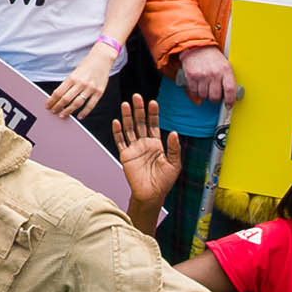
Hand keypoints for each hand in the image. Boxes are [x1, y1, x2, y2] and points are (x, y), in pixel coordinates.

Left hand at [45, 43, 115, 118]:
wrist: (102, 58)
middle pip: (66, 99)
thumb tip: (59, 96)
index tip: (48, 105)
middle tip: (53, 111)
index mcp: (72, 78)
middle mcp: (81, 83)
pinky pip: (90, 105)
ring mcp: (90, 88)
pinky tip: (80, 116)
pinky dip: (84, 112)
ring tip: (63, 115)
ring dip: (68, 111)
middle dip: (58, 107)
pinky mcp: (99, 92)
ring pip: (77, 103)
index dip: (52, 101)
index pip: (59, 92)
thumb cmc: (87, 64)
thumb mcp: (74, 72)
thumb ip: (68, 83)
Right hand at [104, 95, 175, 217]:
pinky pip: (120, 141)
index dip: (153, 113)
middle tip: (137, 96)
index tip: (153, 102)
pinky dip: (118, 132)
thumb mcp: (175, 164)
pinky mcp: (126, 156)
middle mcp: (145, 144)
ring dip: (127, 117)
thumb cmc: (164, 181)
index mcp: (157, 144)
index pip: (154, 124)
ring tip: (125, 104)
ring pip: (130, 129)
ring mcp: (134, 149)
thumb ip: (174, 148)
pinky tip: (116, 122)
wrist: (151, 195)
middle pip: (140, 122)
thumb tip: (173, 133)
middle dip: (139, 109)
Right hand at [177, 46, 238, 106]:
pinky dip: (196, 92)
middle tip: (214, 95)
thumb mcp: (224, 64)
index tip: (229, 105)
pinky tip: (198, 86)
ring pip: (204, 96)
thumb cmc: (211, 56)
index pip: (230, 90)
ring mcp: (202, 75)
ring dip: (205, 95)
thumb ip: (227, 78)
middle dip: (215, 99)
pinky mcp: (192, 77)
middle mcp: (215, 73)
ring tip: (205, 88)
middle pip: (215, 96)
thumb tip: (230, 95)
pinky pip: (194, 92)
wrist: (196, 46)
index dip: (230, 100)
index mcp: (226, 69)